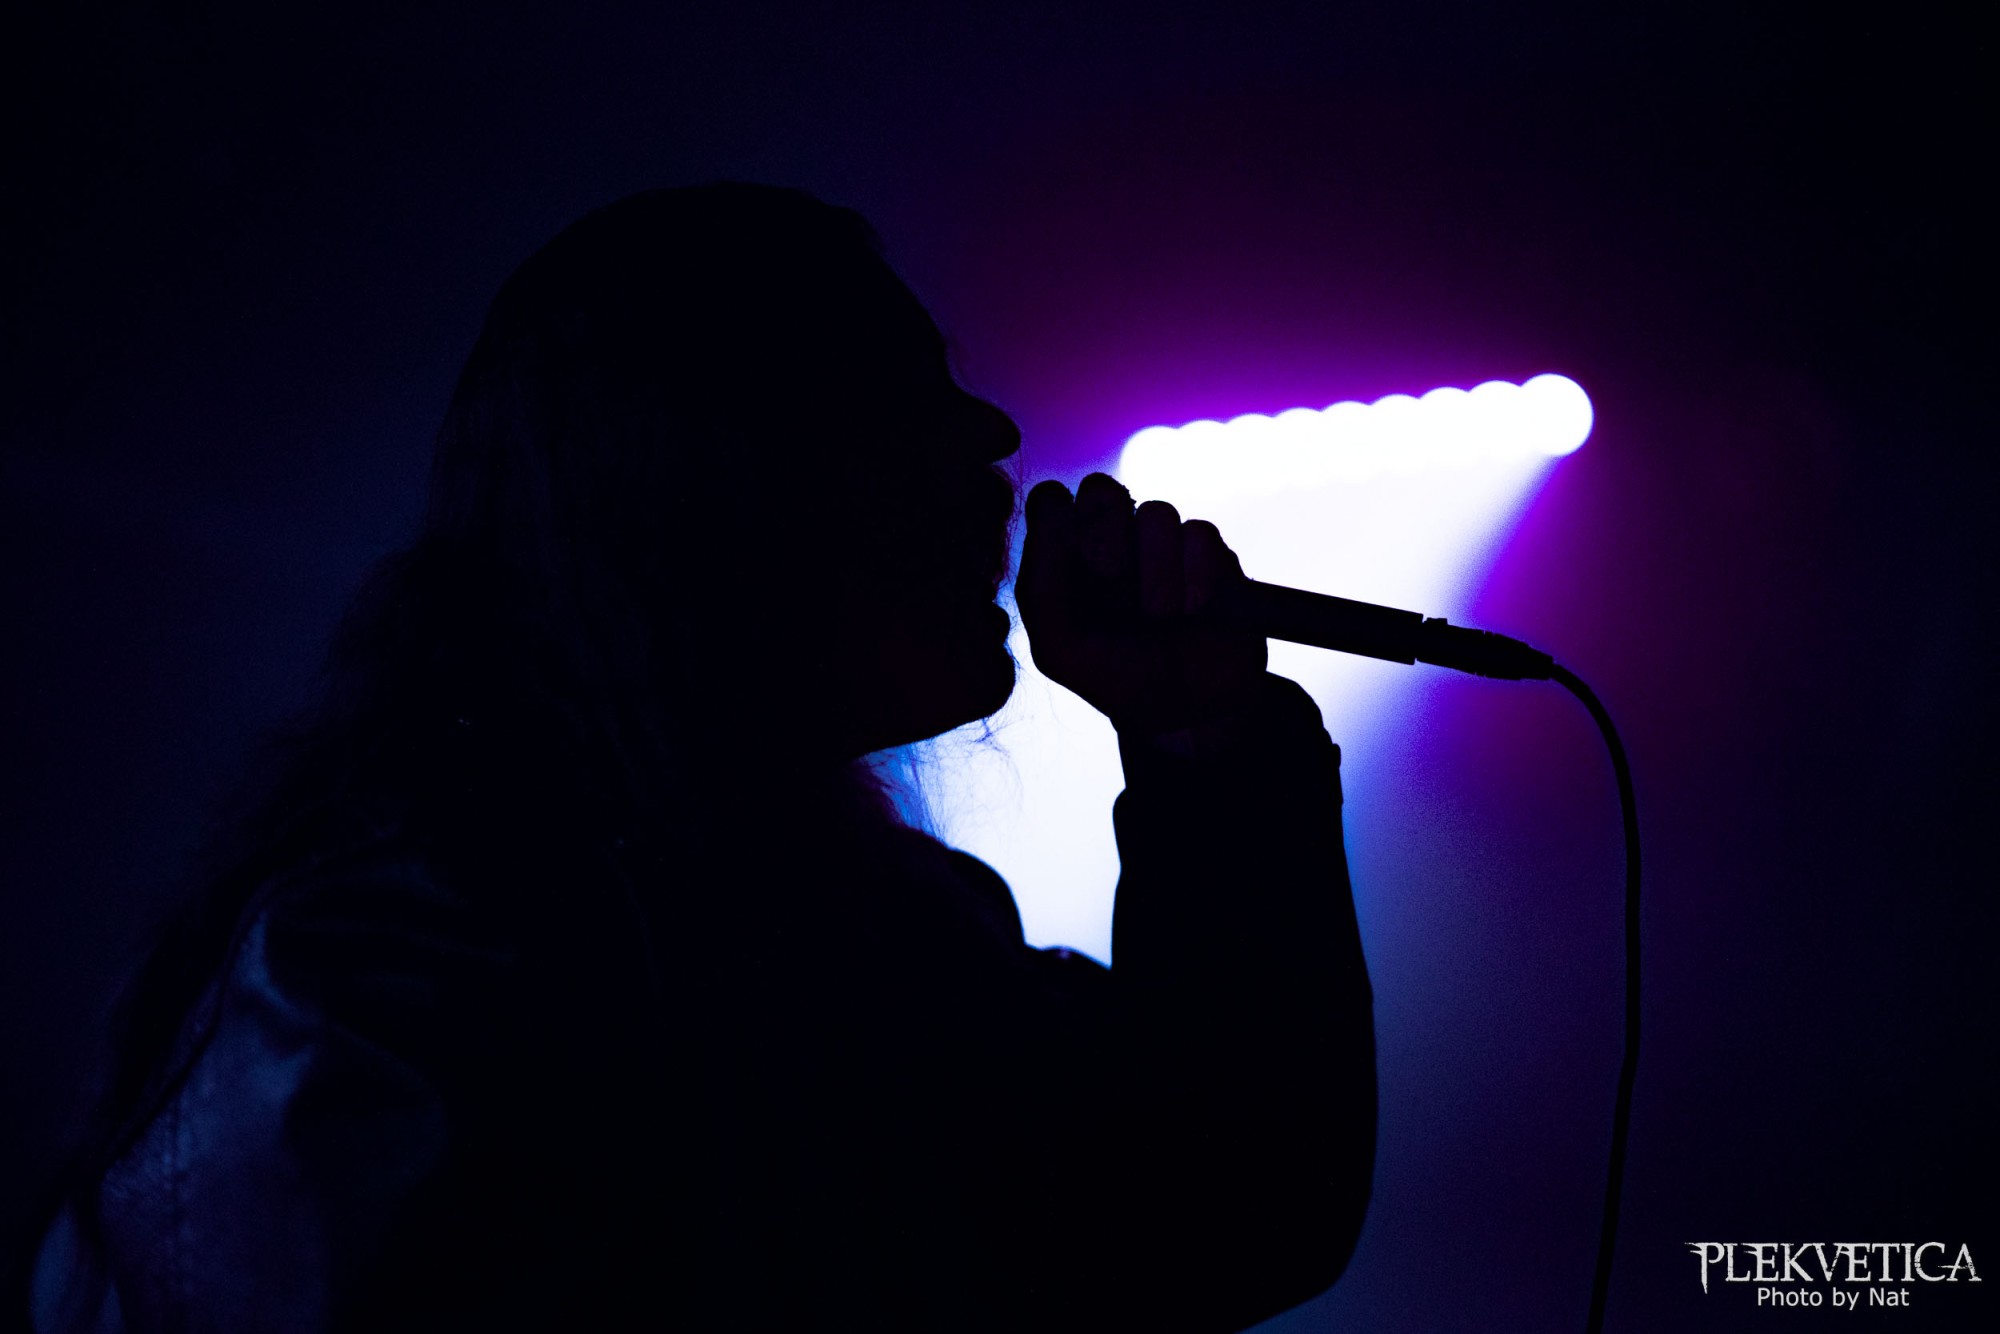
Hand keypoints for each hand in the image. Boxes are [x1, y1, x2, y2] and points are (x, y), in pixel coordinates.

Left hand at [1017, 473, 1266, 733]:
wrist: (1191, 710)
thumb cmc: (1117, 677)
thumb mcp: (1059, 651)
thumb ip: (1039, 591)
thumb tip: (1053, 521)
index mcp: (1067, 558)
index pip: (1050, 501)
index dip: (1058, 522)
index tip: (1070, 568)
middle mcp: (1112, 541)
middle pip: (1100, 488)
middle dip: (1103, 528)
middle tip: (1110, 574)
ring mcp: (1162, 544)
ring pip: (1156, 512)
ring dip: (1157, 568)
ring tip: (1161, 614)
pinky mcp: (1210, 553)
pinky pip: (1201, 535)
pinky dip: (1197, 576)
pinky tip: (1195, 612)